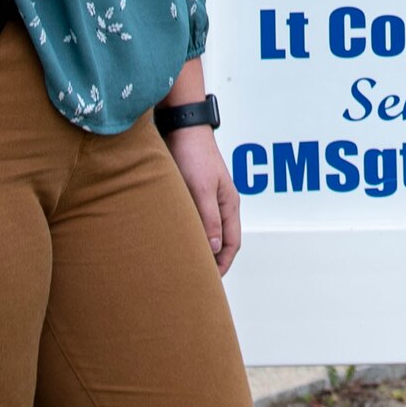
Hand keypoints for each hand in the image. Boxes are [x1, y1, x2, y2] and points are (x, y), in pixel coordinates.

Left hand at [166, 127, 240, 275]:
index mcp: (229, 204)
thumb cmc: (194, 154)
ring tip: (182, 262)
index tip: (210, 281)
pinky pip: (193, 218)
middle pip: (220, 239)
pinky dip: (188, 231)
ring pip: (206, 229)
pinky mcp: (192, 191)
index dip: (223, 263)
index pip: (232, 243)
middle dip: (211, 259)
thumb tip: (214, 248)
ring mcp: (207, 197)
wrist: (182, 126)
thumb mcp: (201, 189)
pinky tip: (173, 238)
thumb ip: (208, 219)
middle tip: (194, 277)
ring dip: (198, 245)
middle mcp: (221, 203)